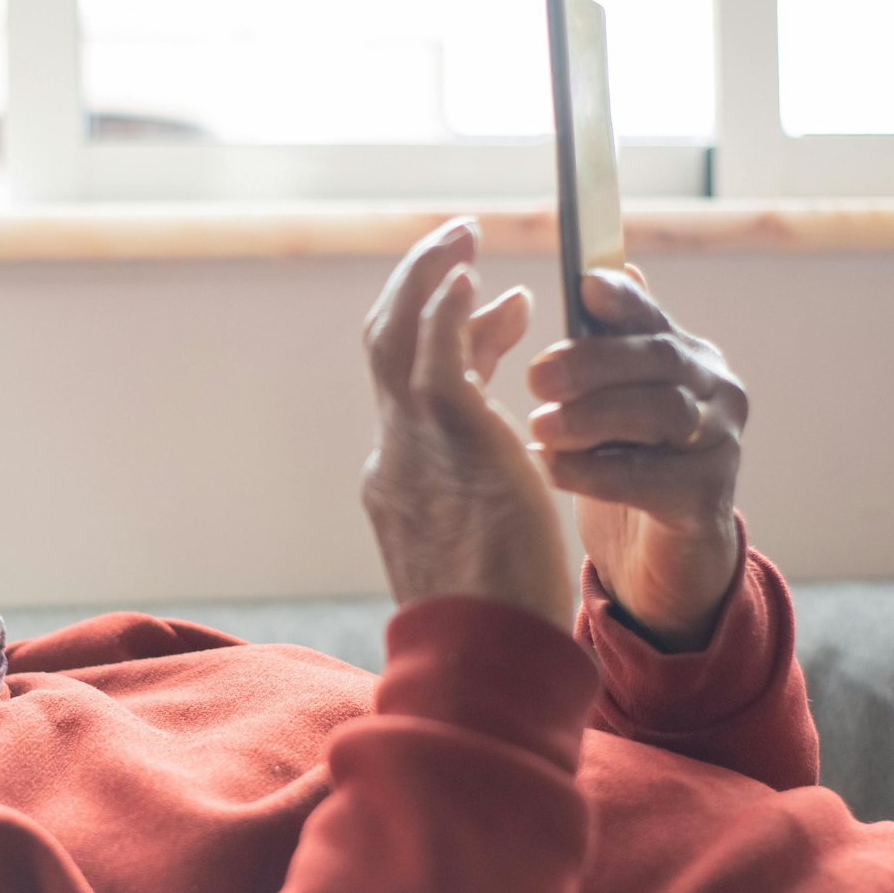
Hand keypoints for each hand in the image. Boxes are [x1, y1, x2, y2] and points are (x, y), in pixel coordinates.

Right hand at [361, 218, 573, 631]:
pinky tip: (469, 272)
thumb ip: (482, 496)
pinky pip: (432, 352)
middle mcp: (394, 454)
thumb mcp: (484, 546)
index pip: (415, 385)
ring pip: (396, 336)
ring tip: (462, 233)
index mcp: (399, 481)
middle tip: (456, 241)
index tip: (500, 306)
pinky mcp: (447, 439)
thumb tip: (510, 460)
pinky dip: (444, 304)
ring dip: (426, 275)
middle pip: (383, 346)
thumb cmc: (498, 622)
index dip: (451, 334)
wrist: (487, 659)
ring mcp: (412, 445)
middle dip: (414, 286)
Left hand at [526, 267, 747, 650]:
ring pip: (661, 414)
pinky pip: (651, 478)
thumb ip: (603, 349)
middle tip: (535, 376)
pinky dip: (597, 472)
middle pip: (659, 360)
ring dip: (593, 417)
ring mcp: (722, 444)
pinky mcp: (709, 498)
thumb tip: (595, 275)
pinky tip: (553, 471)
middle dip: (593, 363)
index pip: (654, 317)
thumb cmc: (627, 464)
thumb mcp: (609, 403)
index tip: (585, 285)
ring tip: (539, 428)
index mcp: (689, 357)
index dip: (623, 299)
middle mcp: (717, 391)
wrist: (658, 557)